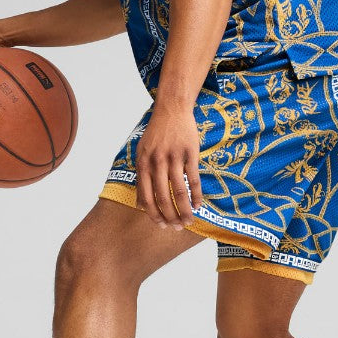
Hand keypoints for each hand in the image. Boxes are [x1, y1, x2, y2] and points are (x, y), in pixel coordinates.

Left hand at [136, 105, 203, 229]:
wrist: (172, 109)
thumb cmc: (156, 134)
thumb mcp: (142, 153)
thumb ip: (141, 178)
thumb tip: (139, 204)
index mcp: (143, 163)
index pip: (146, 196)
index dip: (153, 214)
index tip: (160, 225)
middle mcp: (157, 162)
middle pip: (163, 197)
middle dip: (170, 217)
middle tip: (176, 228)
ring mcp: (174, 157)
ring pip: (179, 191)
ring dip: (184, 210)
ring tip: (188, 221)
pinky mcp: (190, 153)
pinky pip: (193, 179)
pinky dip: (196, 195)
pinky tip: (198, 205)